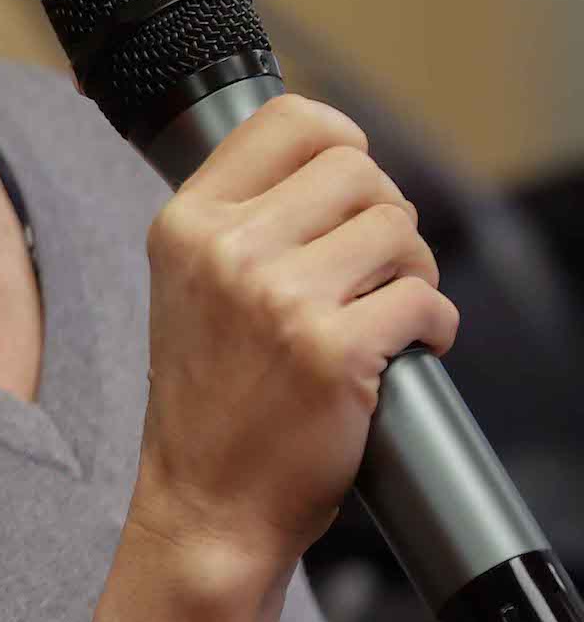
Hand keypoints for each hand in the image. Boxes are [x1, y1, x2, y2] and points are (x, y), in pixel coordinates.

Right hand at [131, 95, 458, 570]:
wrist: (207, 500)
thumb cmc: (208, 395)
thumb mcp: (187, 283)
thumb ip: (238, 219)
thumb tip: (334, 161)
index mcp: (186, 223)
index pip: (285, 121)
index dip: (340, 138)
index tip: (353, 179)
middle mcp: (226, 249)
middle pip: (358, 171)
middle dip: (386, 215)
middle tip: (376, 265)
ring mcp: (277, 298)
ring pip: (399, 230)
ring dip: (415, 270)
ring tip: (389, 307)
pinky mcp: (333, 351)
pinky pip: (425, 302)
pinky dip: (435, 326)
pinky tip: (407, 348)